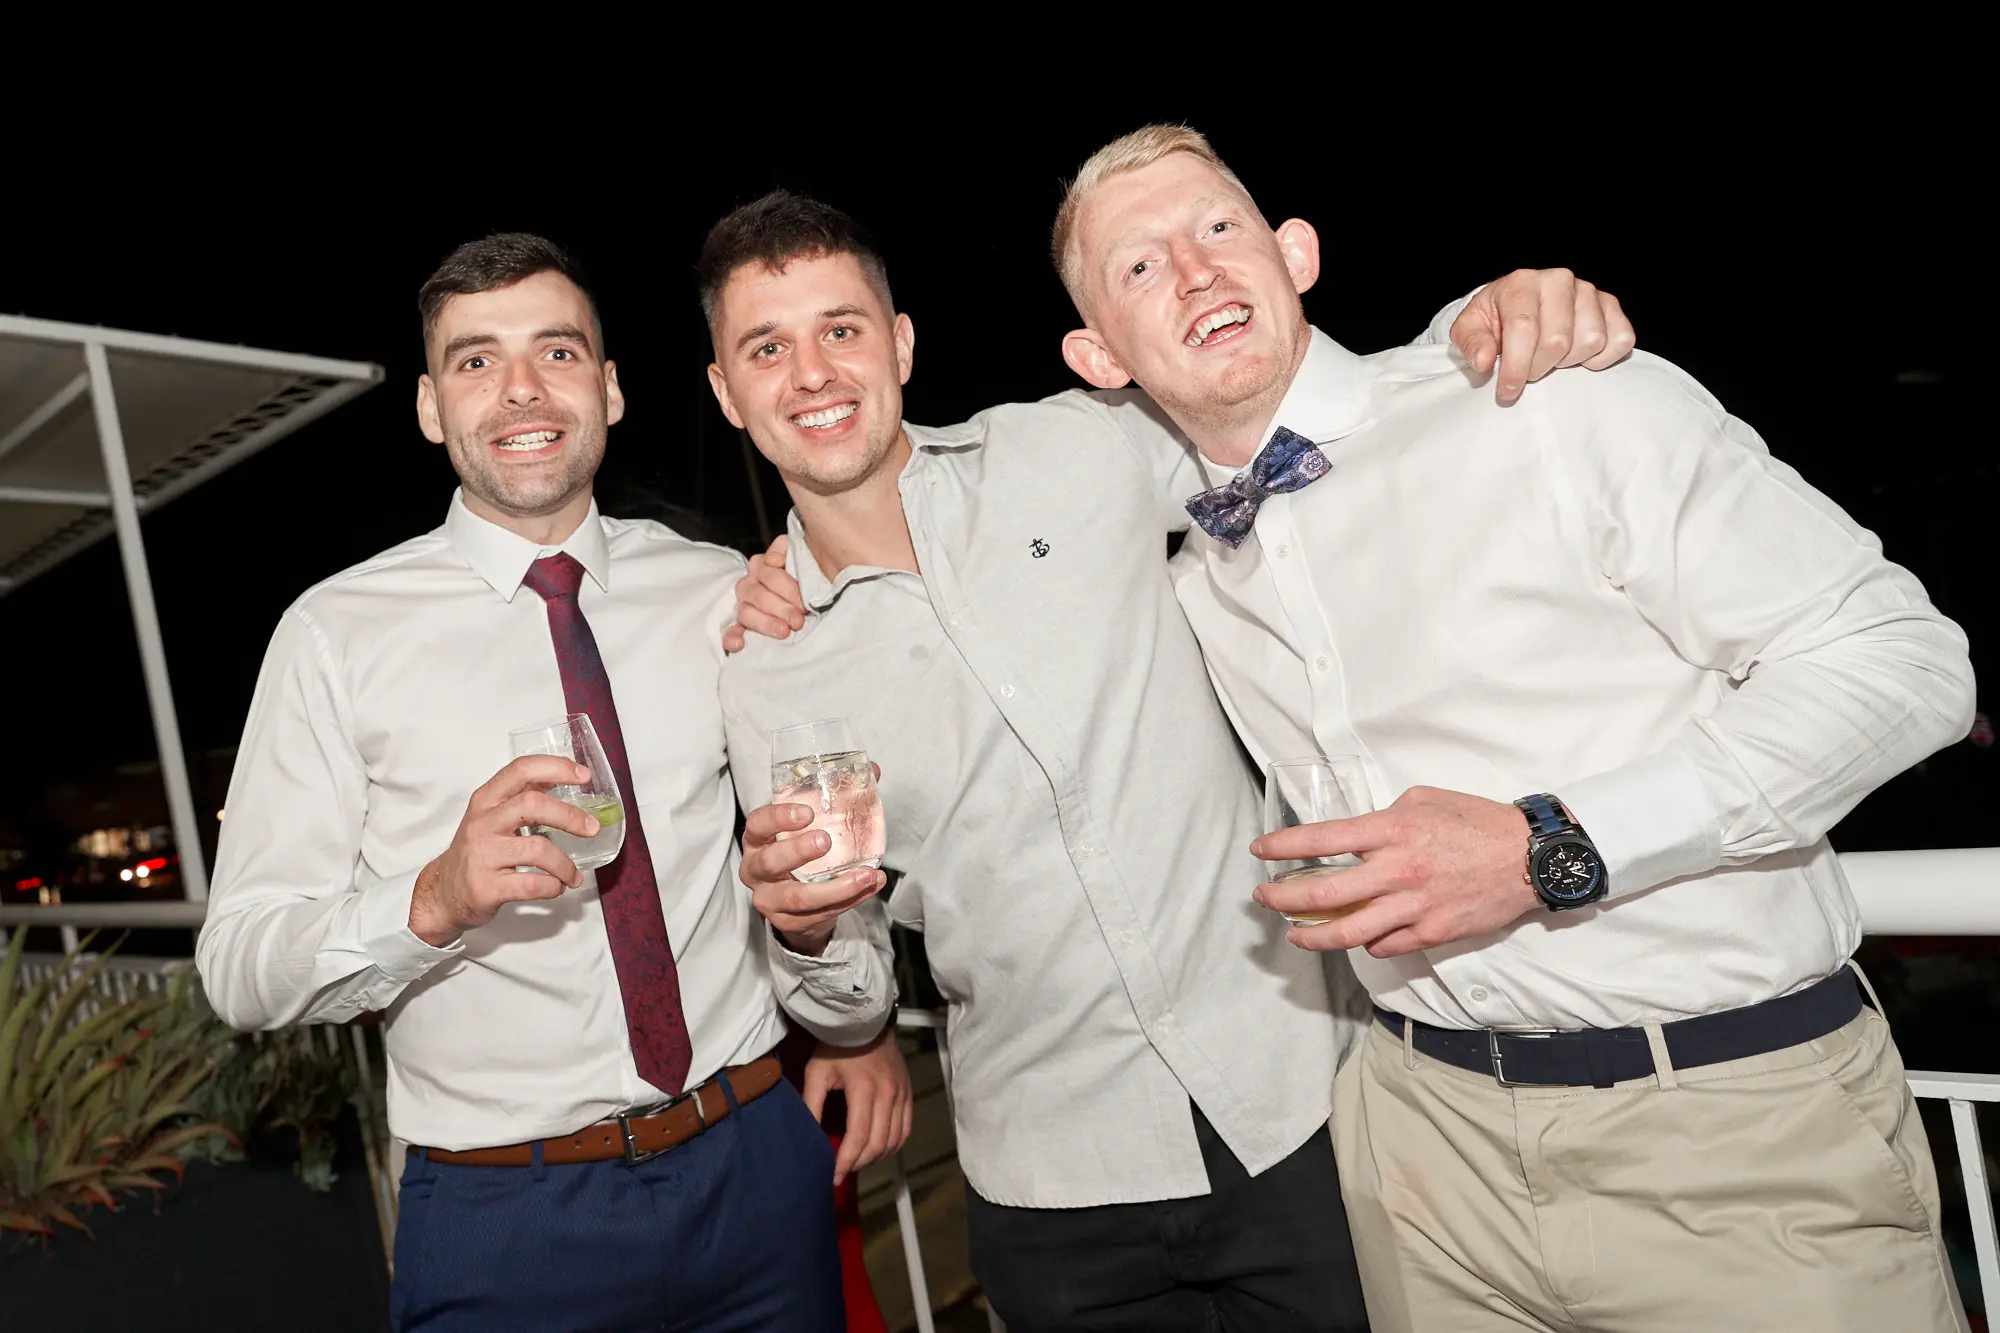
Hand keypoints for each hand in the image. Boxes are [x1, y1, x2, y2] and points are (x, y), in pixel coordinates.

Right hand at [408, 755, 600, 946]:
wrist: (444, 893)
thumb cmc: (477, 850)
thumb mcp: (492, 816)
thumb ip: (523, 795)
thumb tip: (566, 776)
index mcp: (487, 800)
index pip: (521, 770)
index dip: (556, 768)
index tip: (583, 775)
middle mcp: (483, 823)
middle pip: (532, 805)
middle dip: (570, 816)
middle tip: (591, 828)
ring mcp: (483, 855)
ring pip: (538, 850)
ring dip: (565, 864)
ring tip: (573, 875)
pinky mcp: (486, 887)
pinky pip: (532, 885)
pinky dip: (552, 887)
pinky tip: (556, 887)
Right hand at [722, 534, 806, 653]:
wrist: (815, 600)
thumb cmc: (810, 580)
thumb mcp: (805, 558)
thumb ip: (787, 549)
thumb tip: (772, 559)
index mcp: (763, 565)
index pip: (769, 573)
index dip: (788, 589)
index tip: (805, 602)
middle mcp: (750, 582)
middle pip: (759, 595)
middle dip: (782, 608)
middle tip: (800, 620)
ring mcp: (744, 604)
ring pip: (746, 613)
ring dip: (765, 623)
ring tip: (784, 631)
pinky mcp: (742, 625)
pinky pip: (731, 631)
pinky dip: (732, 638)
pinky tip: (738, 644)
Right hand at [740, 795, 886, 953]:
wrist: (799, 903)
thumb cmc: (803, 853)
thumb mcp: (813, 826)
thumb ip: (840, 798)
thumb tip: (873, 771)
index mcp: (758, 840)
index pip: (757, 825)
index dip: (777, 818)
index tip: (806, 812)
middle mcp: (756, 870)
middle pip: (770, 863)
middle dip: (798, 852)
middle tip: (826, 841)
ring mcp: (769, 900)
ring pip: (797, 898)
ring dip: (835, 888)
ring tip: (865, 874)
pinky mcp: (788, 923)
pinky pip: (819, 915)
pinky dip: (849, 901)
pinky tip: (870, 886)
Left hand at [803, 1028, 913, 1186]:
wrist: (864, 1020)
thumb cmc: (836, 1046)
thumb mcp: (817, 1073)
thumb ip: (812, 1105)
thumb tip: (807, 1137)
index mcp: (864, 1089)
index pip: (859, 1137)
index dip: (847, 1161)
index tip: (833, 1175)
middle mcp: (888, 1094)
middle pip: (878, 1143)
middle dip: (859, 1163)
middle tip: (842, 1170)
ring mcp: (901, 1093)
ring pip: (895, 1139)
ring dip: (876, 1156)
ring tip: (858, 1160)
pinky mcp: (908, 1092)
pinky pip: (906, 1128)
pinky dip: (894, 1144)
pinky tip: (879, 1148)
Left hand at [1251, 786, 1540, 956]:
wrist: (1531, 857)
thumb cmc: (1479, 822)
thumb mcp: (1425, 800)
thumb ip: (1385, 818)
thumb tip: (1357, 837)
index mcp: (1393, 830)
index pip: (1323, 839)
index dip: (1284, 846)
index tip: (1262, 851)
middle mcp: (1398, 869)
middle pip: (1323, 894)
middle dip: (1283, 899)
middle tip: (1265, 899)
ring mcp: (1415, 906)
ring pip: (1348, 933)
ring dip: (1312, 936)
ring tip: (1295, 934)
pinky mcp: (1433, 933)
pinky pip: (1384, 946)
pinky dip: (1365, 943)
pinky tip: (1357, 937)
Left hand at [1449, 268, 1635, 405]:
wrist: (1517, 307)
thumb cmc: (1494, 321)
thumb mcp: (1470, 329)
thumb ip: (1471, 343)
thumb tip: (1484, 361)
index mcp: (1521, 283)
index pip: (1524, 328)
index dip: (1516, 366)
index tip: (1507, 390)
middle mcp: (1559, 280)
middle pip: (1558, 340)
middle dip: (1540, 368)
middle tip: (1529, 371)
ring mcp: (1588, 291)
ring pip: (1591, 341)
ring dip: (1569, 362)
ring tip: (1552, 358)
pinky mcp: (1610, 306)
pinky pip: (1620, 340)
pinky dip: (1601, 358)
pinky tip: (1578, 357)